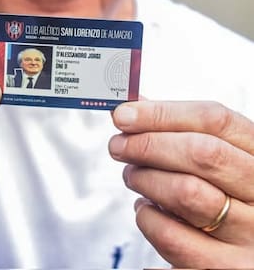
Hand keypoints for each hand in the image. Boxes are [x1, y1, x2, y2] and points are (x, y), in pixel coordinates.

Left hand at [110, 100, 253, 268]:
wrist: (252, 251)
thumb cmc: (231, 195)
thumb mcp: (224, 157)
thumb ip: (183, 130)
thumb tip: (134, 106)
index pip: (213, 120)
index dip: (162, 113)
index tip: (124, 115)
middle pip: (199, 153)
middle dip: (147, 145)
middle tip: (119, 146)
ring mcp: (249, 235)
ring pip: (184, 194)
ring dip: (144, 180)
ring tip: (133, 177)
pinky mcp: (226, 269)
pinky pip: (174, 240)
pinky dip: (148, 220)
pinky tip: (148, 211)